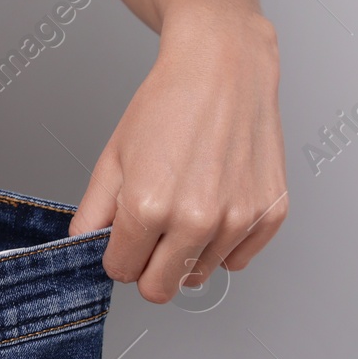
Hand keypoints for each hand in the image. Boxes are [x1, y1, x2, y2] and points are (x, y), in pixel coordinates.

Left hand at [69, 8, 287, 303]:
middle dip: (148, 267)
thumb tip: (86, 244)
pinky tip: (215, 203)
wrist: (222, 70)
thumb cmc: (168, 105)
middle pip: (161, 288)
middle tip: (150, 233)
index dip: (118, 255)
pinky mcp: (271, 214)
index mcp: (149, 208)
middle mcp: (196, 220)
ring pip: (200, 276)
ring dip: (187, 252)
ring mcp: (238, 220)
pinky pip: (238, 259)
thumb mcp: (113, 157)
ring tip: (186, 205)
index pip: (122, 271)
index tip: (123, 239)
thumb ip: (93, 211)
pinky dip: (223, 243)